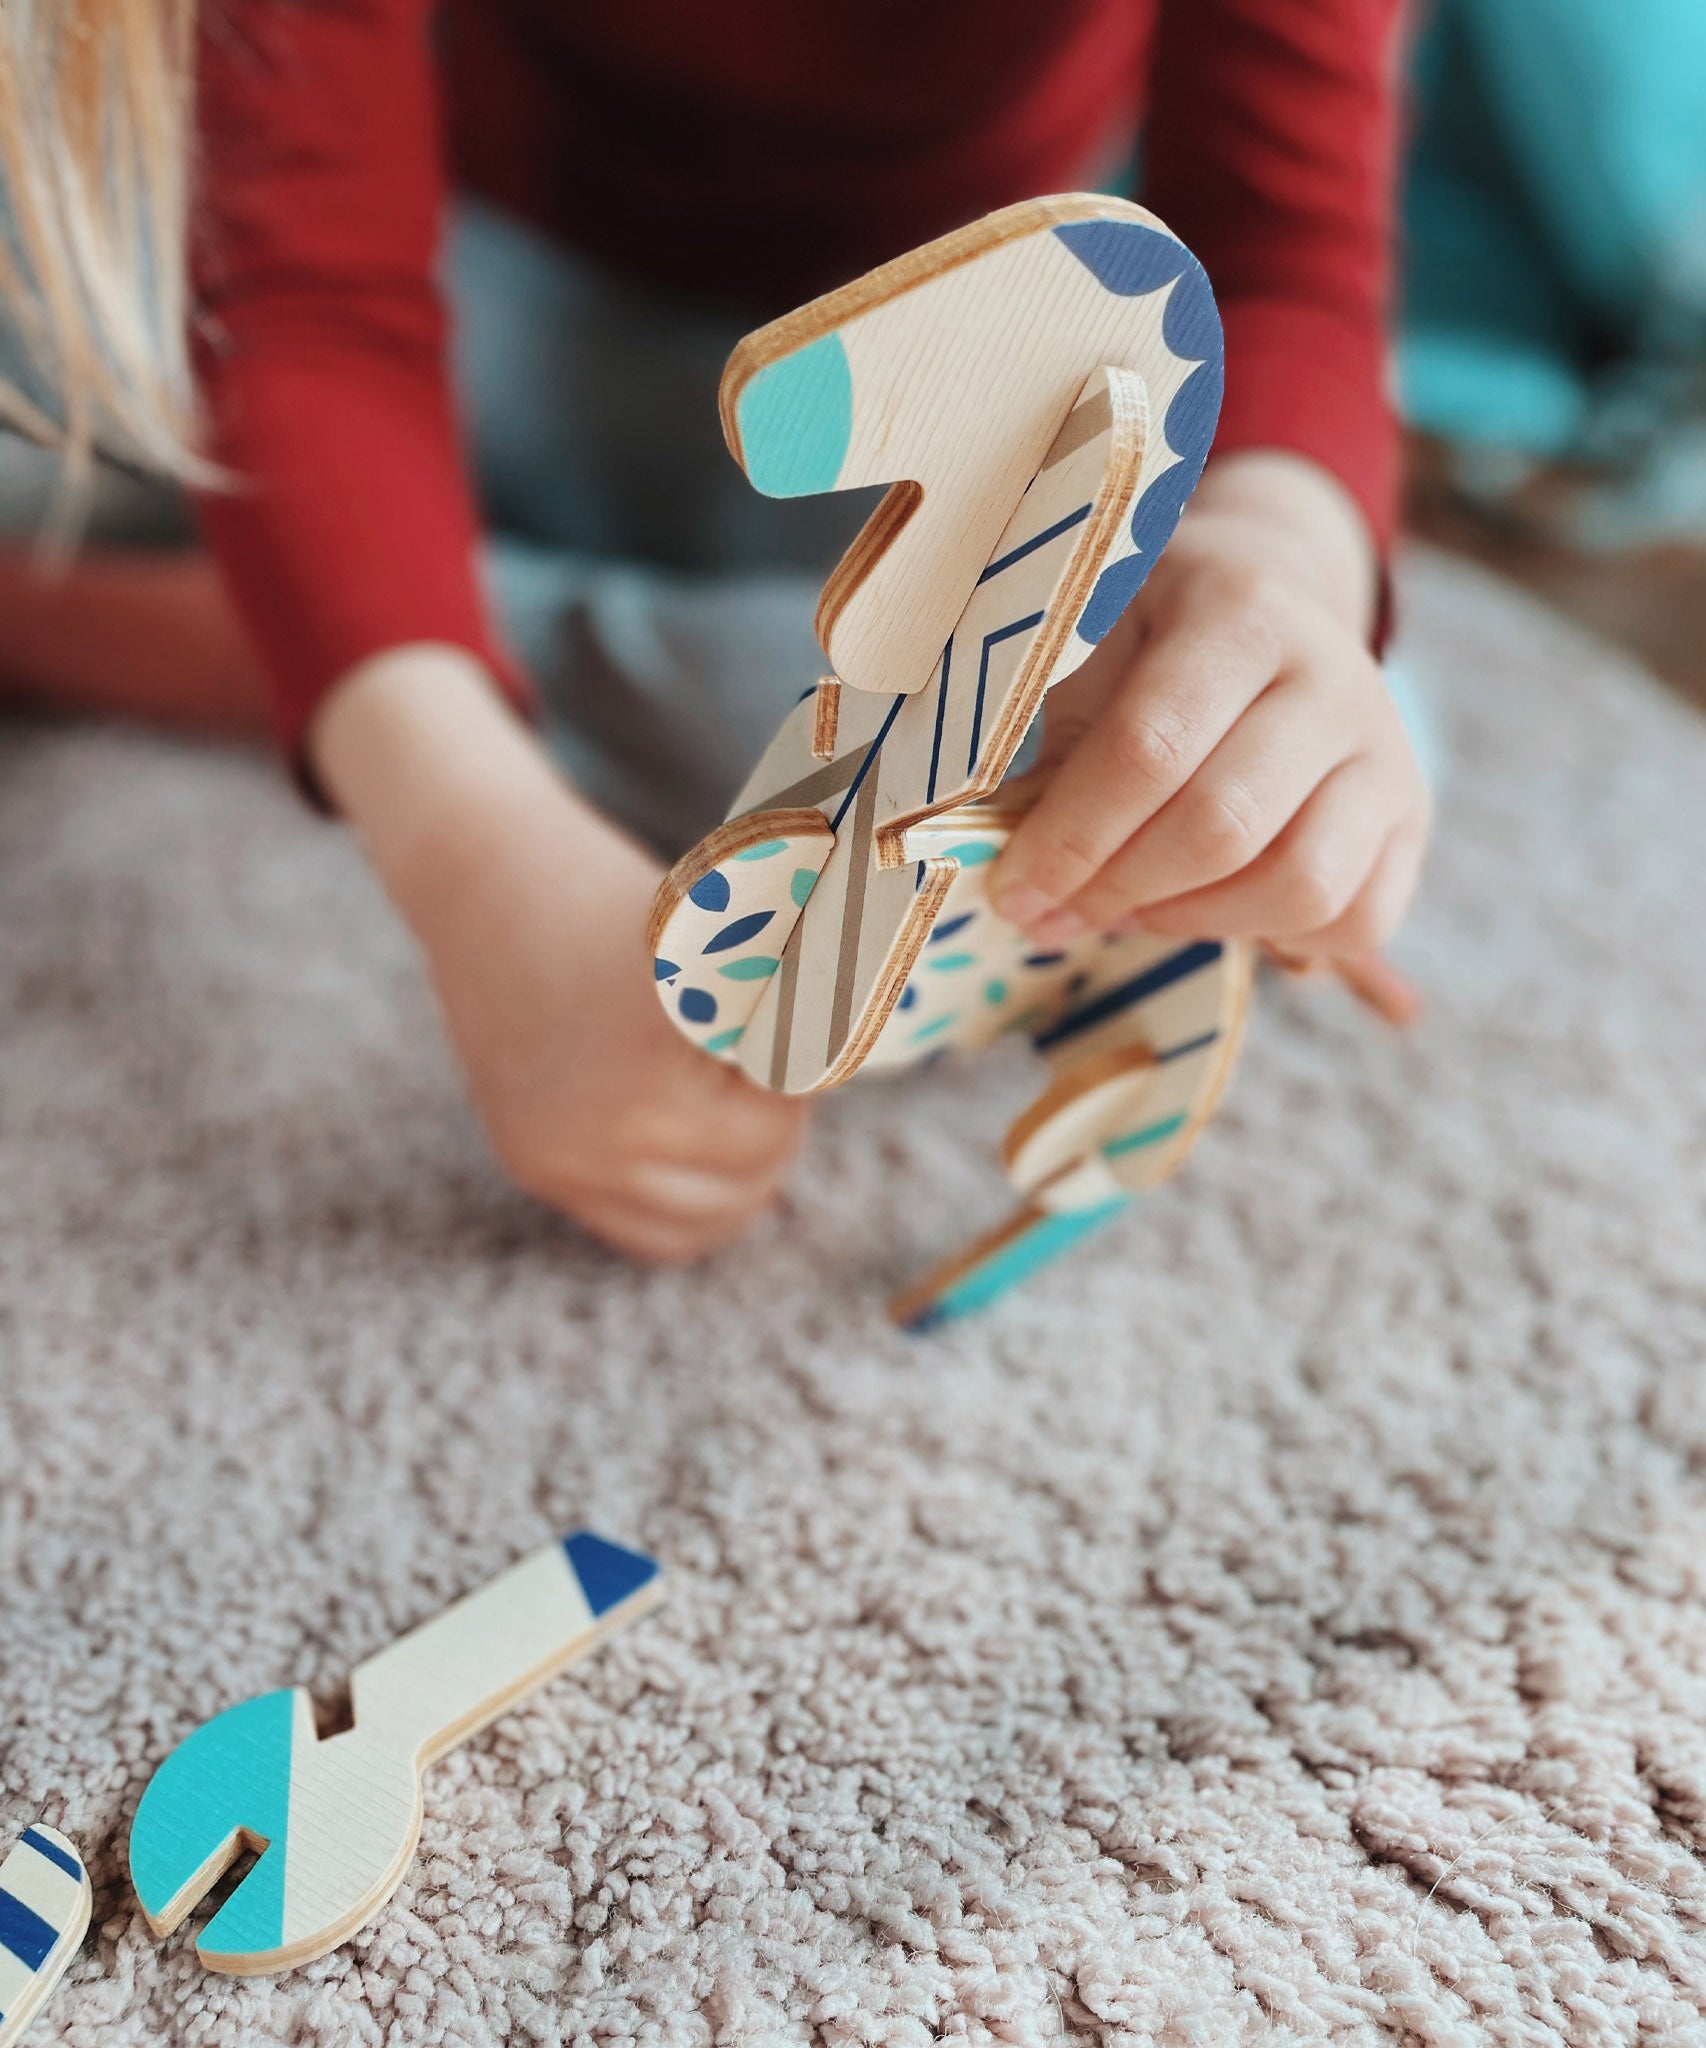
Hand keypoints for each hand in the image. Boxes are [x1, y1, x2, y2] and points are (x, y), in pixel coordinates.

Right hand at [313, 648, 809, 1261]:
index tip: (796, 1032)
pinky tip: (698, 1141)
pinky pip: (649, 1236)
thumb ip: (790, 1005)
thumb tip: (865, 1057)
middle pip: (756, 1172)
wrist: (483, 882)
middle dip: (777, 1117)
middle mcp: (603, 1128)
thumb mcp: (719, 933)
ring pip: (713, 1219)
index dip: (804, 1071)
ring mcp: (562, 1160)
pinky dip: (694, 1204)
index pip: (783, 1115)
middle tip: (759, 1058)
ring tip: (725, 1092)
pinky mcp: (537, 1171)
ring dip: (742, 1164)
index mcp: (655, 1065)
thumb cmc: (615, 894)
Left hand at [990, 452, 1428, 959]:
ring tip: (1127, 907)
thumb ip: (1042, 736)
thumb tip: (993, 859)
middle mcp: (1334, 678)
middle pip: (1222, 828)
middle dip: (1117, 890)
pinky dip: (1268, 939)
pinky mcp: (1412, 819)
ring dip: (1190, 921)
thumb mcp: (1087, 641)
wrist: (1270, 599)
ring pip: (1298, 886)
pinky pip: (1352, 921)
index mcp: (1242, 611)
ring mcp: (1387, 753)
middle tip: (1050, 913)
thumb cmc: (1149, 632)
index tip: (1012, 889)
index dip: (1072, 837)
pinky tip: (1204, 908)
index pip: (1150, 748)